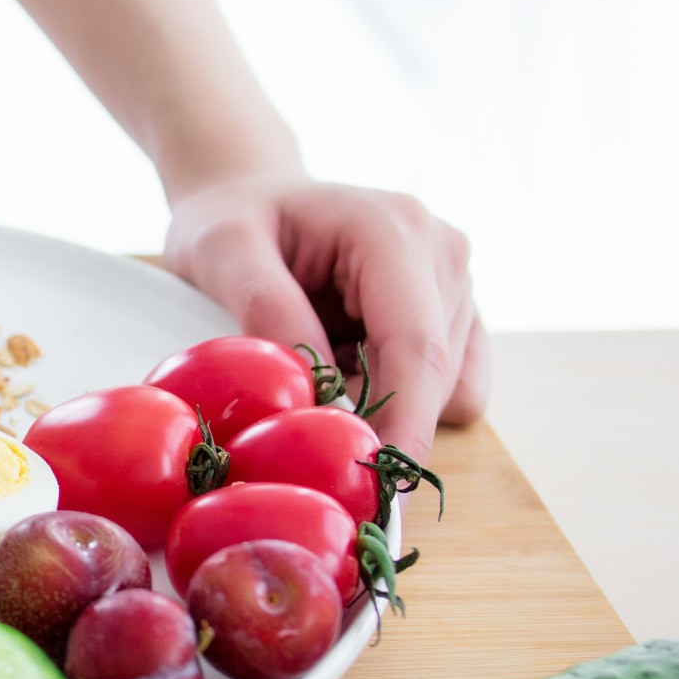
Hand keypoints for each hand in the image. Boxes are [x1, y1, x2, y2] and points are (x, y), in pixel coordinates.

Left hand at [162, 175, 487, 461]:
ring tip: (322, 359)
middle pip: (436, 373)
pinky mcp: (455, 310)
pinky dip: (400, 393)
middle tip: (303, 407)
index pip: (416, 343)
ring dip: (384, 397)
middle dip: (381, 414)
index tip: (384, 483)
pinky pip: (453, 384)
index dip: (406, 420)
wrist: (251, 195)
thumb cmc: (233, 218)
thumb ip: (267, 311)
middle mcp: (441, 251)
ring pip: (448, 386)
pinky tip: (352, 361)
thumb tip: (317, 391)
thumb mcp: (223, 252)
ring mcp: (455, 280)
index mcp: (392, 230)